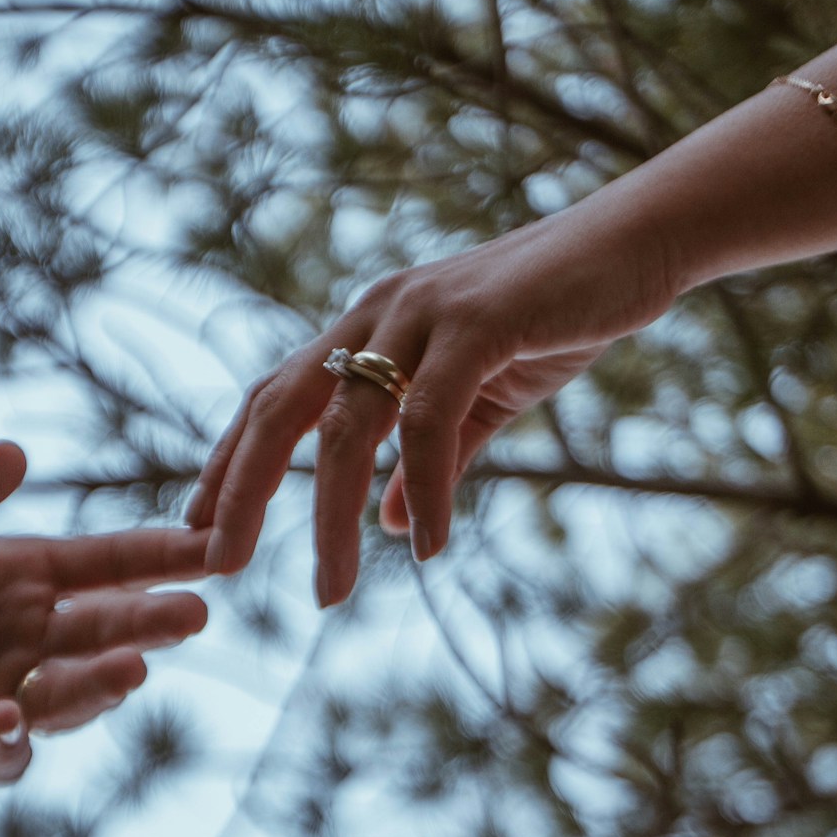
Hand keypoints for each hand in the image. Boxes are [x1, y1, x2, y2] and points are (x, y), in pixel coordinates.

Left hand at [0, 442, 211, 785]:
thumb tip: (17, 453)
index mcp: (13, 575)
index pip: (101, 563)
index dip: (154, 556)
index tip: (207, 547)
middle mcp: (18, 637)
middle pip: (100, 629)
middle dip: (148, 623)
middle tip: (192, 615)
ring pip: (68, 697)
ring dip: (100, 686)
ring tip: (129, 671)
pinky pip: (2, 755)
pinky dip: (13, 739)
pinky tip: (10, 714)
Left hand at [186, 205, 680, 603]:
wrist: (637, 246)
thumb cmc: (555, 318)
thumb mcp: (479, 401)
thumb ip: (432, 459)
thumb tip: (390, 524)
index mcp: (366, 328)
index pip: (274, 397)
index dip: (230, 460)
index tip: (198, 528)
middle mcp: (376, 313)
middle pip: (279, 406)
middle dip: (242, 489)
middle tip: (219, 564)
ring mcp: (421, 314)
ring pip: (349, 426)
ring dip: (332, 517)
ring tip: (331, 590)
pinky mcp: (478, 323)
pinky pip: (429, 419)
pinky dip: (423, 488)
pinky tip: (424, 545)